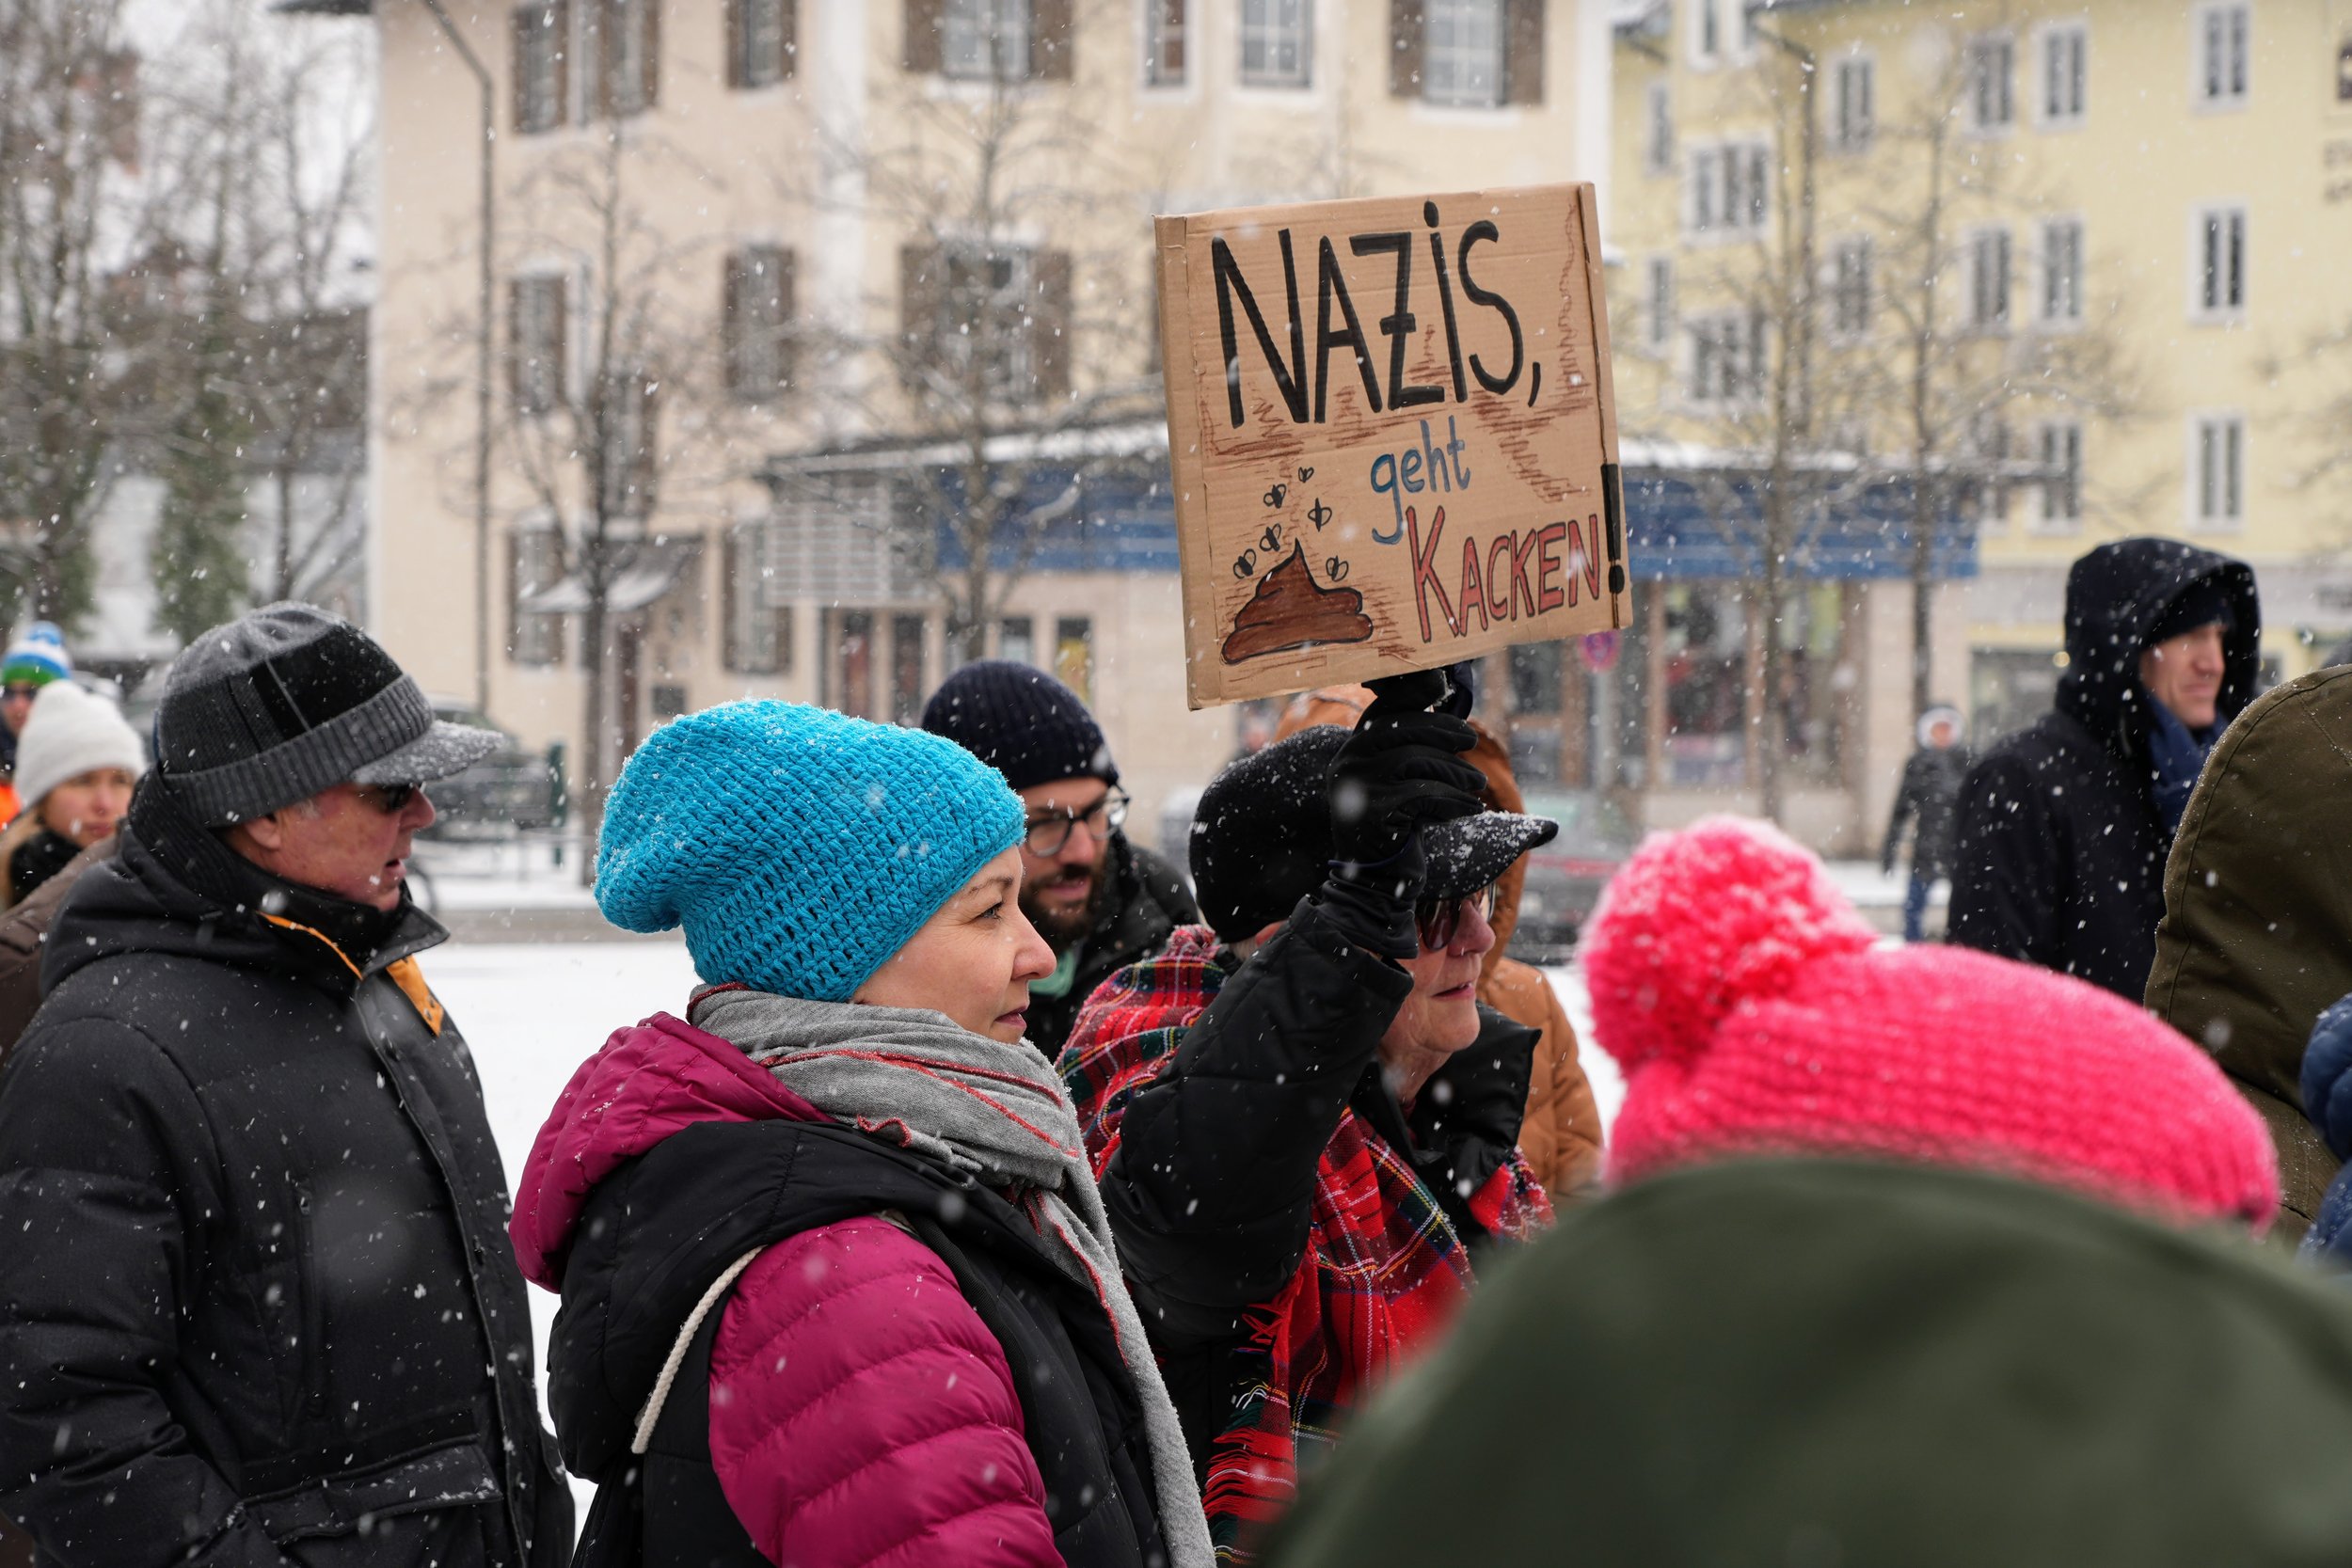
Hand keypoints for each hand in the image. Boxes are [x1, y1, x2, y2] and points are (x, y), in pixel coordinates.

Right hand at [1326, 669, 1486, 893]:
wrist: (1375, 882)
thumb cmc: (1396, 826)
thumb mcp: (1398, 782)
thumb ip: (1410, 748)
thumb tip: (1447, 710)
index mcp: (1352, 750)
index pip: (1385, 710)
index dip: (1420, 702)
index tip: (1452, 707)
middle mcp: (1348, 762)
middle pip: (1403, 728)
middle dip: (1444, 733)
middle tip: (1472, 743)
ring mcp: (1357, 787)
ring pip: (1417, 759)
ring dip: (1455, 772)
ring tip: (1477, 785)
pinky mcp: (1373, 812)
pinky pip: (1424, 794)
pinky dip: (1454, 801)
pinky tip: (1471, 809)